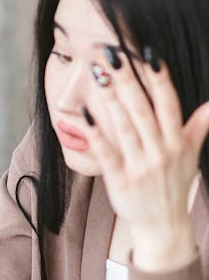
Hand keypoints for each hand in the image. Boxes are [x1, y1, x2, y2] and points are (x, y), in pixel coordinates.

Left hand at [86, 47, 208, 270]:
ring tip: (98, 74)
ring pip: (125, 127)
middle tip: (113, 53)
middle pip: (143, 110)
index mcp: (177, 141)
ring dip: (111, 99)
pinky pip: (106, 153)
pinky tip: (82, 115)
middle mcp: (161, 151)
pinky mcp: (120, 180)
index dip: (160, 79)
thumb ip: (199, 125)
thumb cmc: (174, 185)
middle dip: (128, 80)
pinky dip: (95, 134)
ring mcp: (140, 166)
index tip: (149, 53)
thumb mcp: (191, 154)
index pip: (169, 104)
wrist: (164, 226)